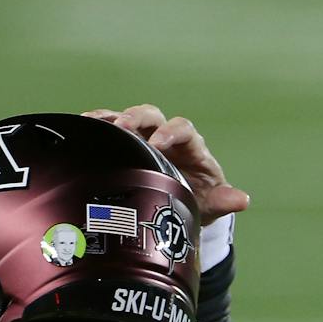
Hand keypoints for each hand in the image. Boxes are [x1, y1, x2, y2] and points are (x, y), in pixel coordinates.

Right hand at [82, 104, 249, 224]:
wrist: (178, 206)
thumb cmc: (196, 201)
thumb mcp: (209, 204)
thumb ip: (223, 200)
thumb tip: (241, 201)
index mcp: (189, 146)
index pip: (182, 129)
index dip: (171, 132)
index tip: (159, 144)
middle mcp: (164, 135)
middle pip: (151, 115)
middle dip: (136, 118)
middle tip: (122, 127)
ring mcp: (142, 137)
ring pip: (126, 117)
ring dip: (110, 118)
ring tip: (92, 122)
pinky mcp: (124, 143)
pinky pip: (108, 128)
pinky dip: (96, 125)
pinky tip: (81, 126)